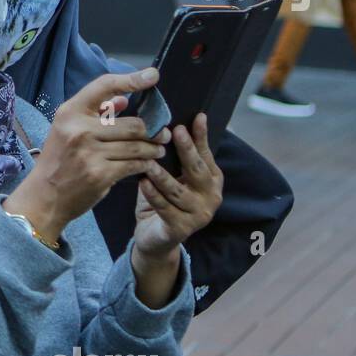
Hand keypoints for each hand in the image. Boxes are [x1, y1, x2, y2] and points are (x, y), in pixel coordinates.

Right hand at [7, 68, 170, 242]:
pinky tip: (148, 164)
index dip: (132, 79)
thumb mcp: (68, 130)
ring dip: (154, 148)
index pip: (105, 86)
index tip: (153, 76)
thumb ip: (96, 113)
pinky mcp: (99, 174)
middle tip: (162, 133)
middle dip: (153, 130)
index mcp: (70, 112)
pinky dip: (145, 164)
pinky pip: (133, 164)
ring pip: (137, 146)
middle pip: (132, 123)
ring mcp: (89, 152)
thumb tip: (123, 98)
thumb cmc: (58, 160)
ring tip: (159, 149)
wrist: (43, 196)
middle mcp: (79, 129)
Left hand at [133, 113, 222, 258]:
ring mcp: (199, 215)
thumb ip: (173, 156)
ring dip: (163, 175)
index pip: (206, 154)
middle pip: (197, 170)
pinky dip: (153, 195)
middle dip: (187, 149)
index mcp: (212, 180)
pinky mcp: (181, 229)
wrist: (155, 238)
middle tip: (176, 131)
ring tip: (149, 161)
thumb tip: (165, 124)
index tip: (197, 117)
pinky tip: (142, 182)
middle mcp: (212, 197)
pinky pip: (164, 208)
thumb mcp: (172, 176)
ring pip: (177, 190)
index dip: (201, 136)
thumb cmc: (163, 201)